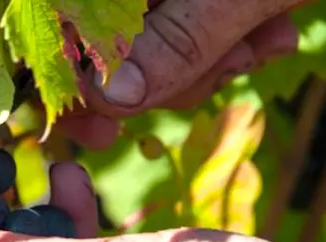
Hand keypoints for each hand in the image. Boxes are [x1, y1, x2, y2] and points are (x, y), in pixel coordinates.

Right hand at [58, 0, 302, 149]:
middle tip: (215, 74)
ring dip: (204, 66)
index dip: (69, 81)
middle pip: (98, 44)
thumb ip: (179, 42)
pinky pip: (181, 35)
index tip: (99, 130)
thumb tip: (113, 100)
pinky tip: (266, 34)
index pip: (59, 27)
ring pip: (144, 49)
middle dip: (158, 79)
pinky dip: (221, 48)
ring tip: (258, 45)